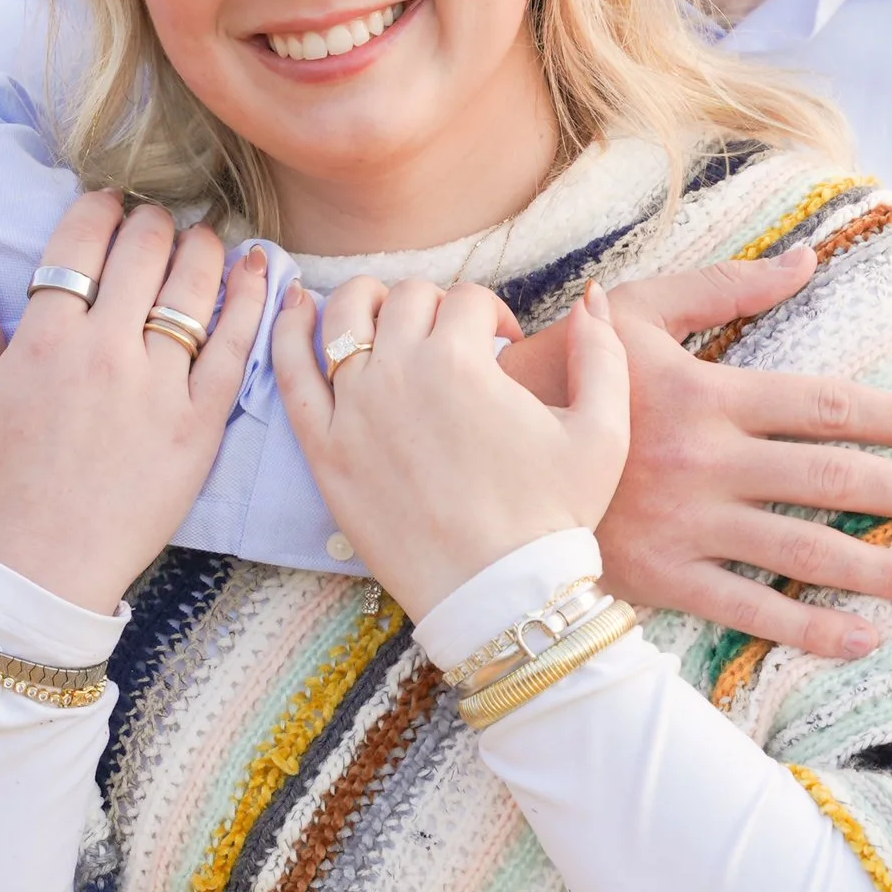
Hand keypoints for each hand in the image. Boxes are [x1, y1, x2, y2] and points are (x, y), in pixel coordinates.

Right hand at [0, 193, 265, 611]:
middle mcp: (106, 353)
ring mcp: (160, 387)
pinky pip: (237, 345)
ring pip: (195, 284)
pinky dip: (253, 297)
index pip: (82, 238)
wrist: (41, 570)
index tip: (108, 204)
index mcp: (45, 340)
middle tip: (155, 222)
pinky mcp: (201, 424)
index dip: (99, 207)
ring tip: (200, 239)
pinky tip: (258, 268)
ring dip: (201, 245)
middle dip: (151, 220)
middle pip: (144, 248)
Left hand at [270, 274, 629, 621]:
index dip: (494, 316)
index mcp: (462, 360)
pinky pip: (291, 373)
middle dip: (437, 308)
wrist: (498, 593)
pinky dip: (289, 331)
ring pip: (345, 315)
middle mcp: (400, 372)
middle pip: (407, 297)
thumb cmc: (552, 516)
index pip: (468, 300)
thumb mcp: (603, 432)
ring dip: (366, 301)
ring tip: (382, 316)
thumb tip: (592, 297)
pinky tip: (295, 309)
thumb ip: (603, 354)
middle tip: (452, 343)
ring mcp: (353, 409)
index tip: (503, 347)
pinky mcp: (324, 449)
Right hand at [499, 246, 891, 660]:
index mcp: (708, 393)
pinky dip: (808, 629)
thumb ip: (727, 286)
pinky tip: (864, 639)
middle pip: (832, 479)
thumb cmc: (561, 375)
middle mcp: (708, 461)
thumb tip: (809, 257)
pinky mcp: (661, 579)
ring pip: (803, 551)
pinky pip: (748, 609)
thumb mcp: (638, 312)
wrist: (473, 457)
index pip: (824, 405)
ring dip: (882, 571)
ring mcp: (687, 524)